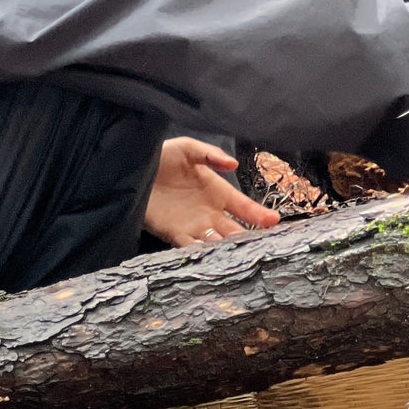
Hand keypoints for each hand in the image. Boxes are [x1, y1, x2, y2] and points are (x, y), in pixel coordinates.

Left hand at [143, 138, 280, 247]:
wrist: (133, 170)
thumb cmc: (162, 156)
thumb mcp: (188, 148)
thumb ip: (210, 154)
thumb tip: (234, 164)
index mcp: (218, 192)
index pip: (244, 207)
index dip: (259, 214)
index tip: (274, 221)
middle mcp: (210, 212)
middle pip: (235, 230)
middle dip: (249, 240)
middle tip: (264, 248)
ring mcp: (194, 226)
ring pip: (217, 243)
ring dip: (228, 250)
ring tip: (241, 258)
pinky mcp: (174, 235)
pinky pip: (192, 248)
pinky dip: (202, 254)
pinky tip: (212, 259)